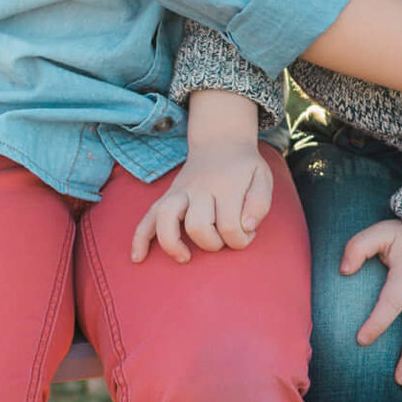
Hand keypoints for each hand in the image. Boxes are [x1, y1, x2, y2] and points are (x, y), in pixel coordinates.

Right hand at [132, 142, 273, 262]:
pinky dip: (140, 238)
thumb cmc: (244, 168)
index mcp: (225, 187)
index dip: (242, 240)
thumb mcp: (263, 178)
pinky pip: (148, 218)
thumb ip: (260, 203)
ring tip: (184, 257)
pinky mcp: (166, 197)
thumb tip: (247, 227)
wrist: (220, 144)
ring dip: (172, 243)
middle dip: (214, 244)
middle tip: (223, 239)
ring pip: (166, 218)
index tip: (247, 234)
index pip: (231, 227)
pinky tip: (138, 257)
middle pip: (198, 226)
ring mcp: (179, 193)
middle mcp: (198, 189)